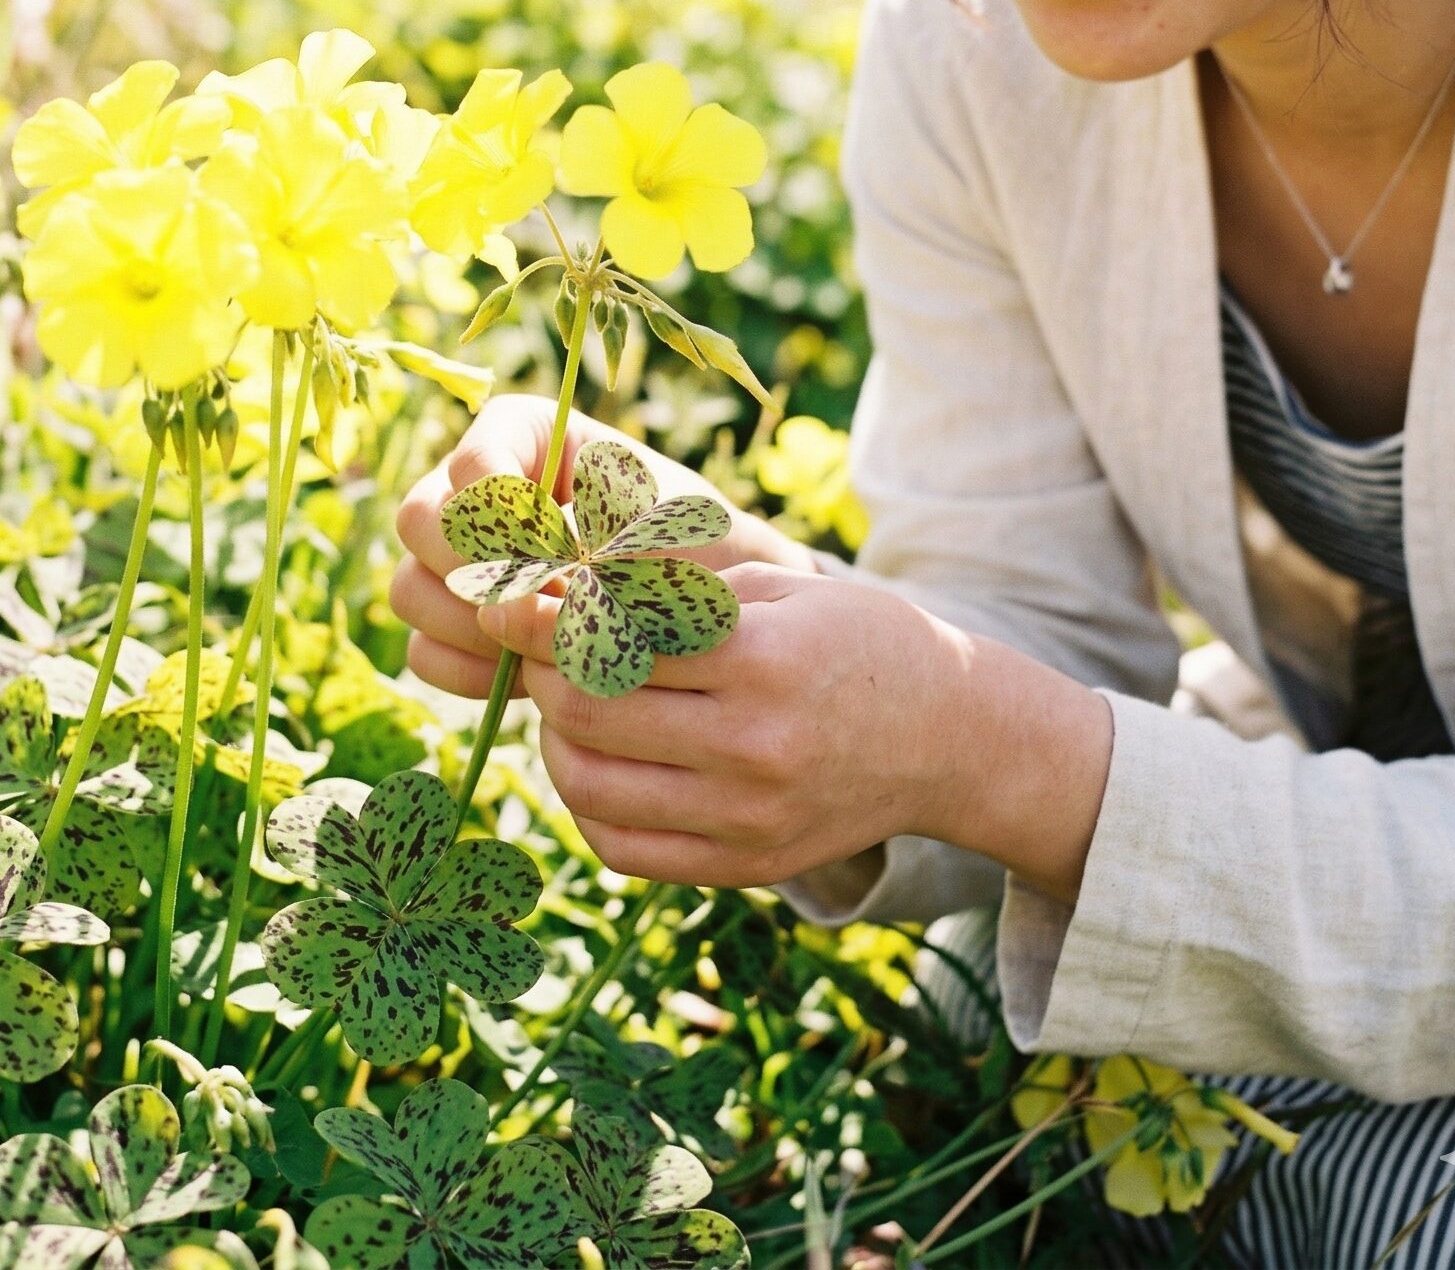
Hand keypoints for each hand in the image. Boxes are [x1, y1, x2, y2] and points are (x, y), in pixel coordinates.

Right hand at [390, 394, 818, 701]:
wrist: (705, 606)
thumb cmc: (689, 547)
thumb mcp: (653, 527)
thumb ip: (585, 541)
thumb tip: (510, 596)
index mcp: (520, 433)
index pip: (474, 464)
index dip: (508, 520)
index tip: (565, 555)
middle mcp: (469, 487)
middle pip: (421, 522)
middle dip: (482, 575)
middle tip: (552, 607)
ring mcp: (451, 558)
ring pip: (411, 589)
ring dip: (473, 628)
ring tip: (547, 642)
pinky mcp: (452, 624)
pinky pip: (423, 652)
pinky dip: (470, 673)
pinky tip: (528, 679)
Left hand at [473, 560, 949, 888]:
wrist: (948, 737)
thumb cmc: (852, 640)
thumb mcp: (774, 587)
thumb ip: (669, 591)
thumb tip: (556, 589)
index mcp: (761, 660)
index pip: (612, 641)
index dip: (542, 618)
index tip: (506, 599)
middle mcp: (753, 747)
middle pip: (586, 714)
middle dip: (540, 672)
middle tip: (539, 645)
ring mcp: (747, 819)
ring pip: (589, 786)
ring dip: (554, 737)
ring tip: (568, 701)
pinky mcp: (743, 867)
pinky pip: (621, 848)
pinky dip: (585, 802)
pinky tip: (597, 760)